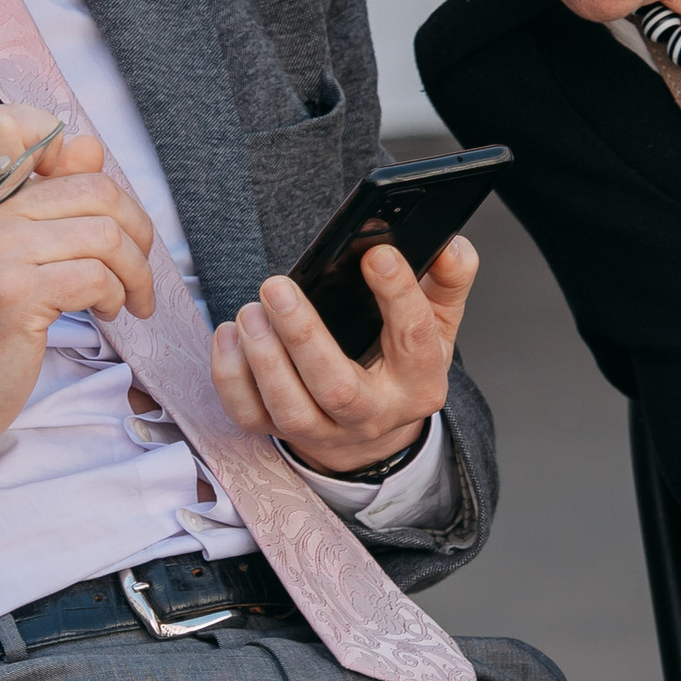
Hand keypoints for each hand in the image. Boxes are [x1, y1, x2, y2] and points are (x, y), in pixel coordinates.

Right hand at [0, 111, 155, 491]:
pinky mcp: (16, 294)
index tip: (86, 197)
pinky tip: (108, 313)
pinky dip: (118, 296)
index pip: (10, 121)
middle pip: (94, 186)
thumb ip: (43, 195)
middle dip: (136, 229)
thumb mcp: (1, 250)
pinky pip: (97, 275)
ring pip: (106, 234)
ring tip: (126, 298)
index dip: (63, 143)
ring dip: (135, 273)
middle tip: (136, 266)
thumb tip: (88, 145)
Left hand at [208, 235, 477, 475]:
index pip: (414, 339)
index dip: (398, 295)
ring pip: (291, 409)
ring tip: (251, 310)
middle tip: (276, 286)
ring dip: (264, 358)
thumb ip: (449, 280)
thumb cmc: (401, 362)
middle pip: (337, 388)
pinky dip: (231, 377)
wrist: (373, 428)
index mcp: (419, 383)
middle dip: (303, 336)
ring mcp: (324, 431)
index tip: (377, 254)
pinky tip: (230, 334)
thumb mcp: (438, 321)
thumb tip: (450, 247)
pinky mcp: (282, 433)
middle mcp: (373, 415)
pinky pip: (250, 416)